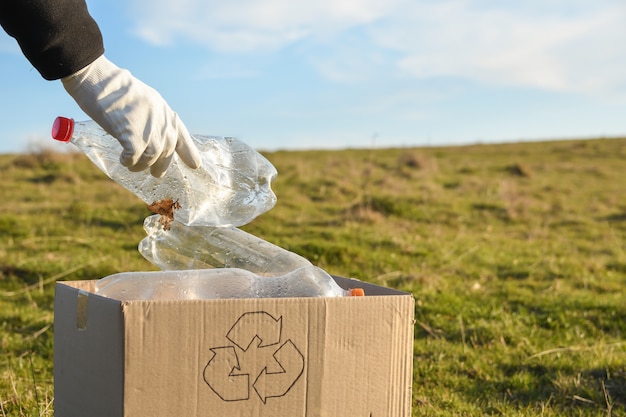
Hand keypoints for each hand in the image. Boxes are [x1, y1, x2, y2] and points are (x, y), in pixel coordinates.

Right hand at [61, 55, 200, 176]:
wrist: (97, 77)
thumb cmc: (114, 89)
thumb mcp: (143, 101)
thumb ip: (151, 118)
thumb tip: (151, 139)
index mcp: (165, 111)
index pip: (182, 136)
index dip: (189, 153)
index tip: (195, 165)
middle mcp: (161, 120)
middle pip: (167, 151)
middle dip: (162, 165)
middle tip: (156, 174)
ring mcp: (148, 127)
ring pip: (152, 157)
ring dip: (142, 165)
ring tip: (133, 166)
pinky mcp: (131, 133)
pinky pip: (135, 157)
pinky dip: (129, 161)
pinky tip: (123, 160)